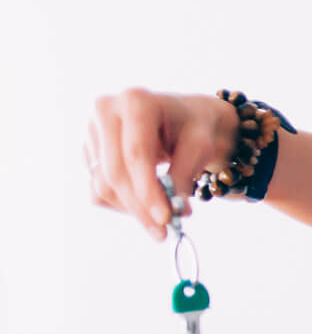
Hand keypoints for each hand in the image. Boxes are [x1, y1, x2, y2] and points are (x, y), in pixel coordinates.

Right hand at [84, 89, 238, 241]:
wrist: (184, 118)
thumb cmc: (194, 128)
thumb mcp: (200, 148)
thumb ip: (183, 177)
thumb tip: (173, 212)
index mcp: (136, 102)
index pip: (136, 154)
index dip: (148, 191)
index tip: (165, 218)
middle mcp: (106, 111)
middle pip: (115, 172)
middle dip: (140, 207)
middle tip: (163, 232)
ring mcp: (92, 131)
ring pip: (103, 185)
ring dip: (132, 210)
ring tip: (161, 219)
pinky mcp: (89, 150)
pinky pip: (98, 188)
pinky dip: (122, 204)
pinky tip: (145, 204)